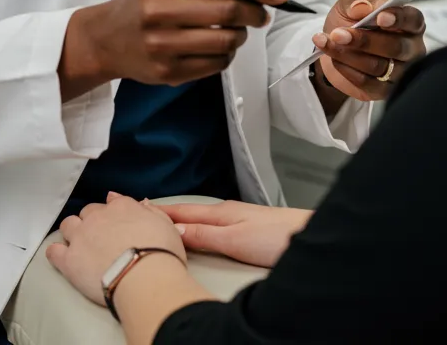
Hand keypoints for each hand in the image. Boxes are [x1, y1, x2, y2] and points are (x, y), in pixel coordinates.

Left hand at [47, 194, 184, 306]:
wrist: (144, 277)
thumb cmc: (161, 251)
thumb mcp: (165, 224)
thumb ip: (150, 211)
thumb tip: (141, 202)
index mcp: (123, 206)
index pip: (112, 202)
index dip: (112, 213)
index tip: (115, 223)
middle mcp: (99, 216)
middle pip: (88, 212)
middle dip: (92, 221)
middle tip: (100, 237)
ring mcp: (81, 237)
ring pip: (68, 225)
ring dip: (73, 231)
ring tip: (79, 244)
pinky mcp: (69, 260)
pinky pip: (53, 251)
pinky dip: (55, 252)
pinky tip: (60, 255)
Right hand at [62, 0, 285, 92]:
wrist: (104, 39)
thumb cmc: (144, 3)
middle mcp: (160, 11)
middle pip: (230, 11)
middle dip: (256, 12)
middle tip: (261, 13)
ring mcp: (163, 45)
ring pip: (227, 41)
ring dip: (242, 35)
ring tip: (234, 30)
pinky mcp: (167, 72)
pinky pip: (217, 65)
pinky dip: (227, 55)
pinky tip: (218, 47)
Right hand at [155, 200, 311, 268]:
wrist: (309, 236)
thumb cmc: (277, 236)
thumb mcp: (234, 239)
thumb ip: (205, 235)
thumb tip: (175, 231)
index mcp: (221, 213)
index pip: (183, 211)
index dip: (160, 210)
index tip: (137, 207)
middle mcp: (227, 212)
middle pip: (189, 213)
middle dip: (166, 213)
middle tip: (143, 212)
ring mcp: (237, 219)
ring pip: (201, 218)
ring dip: (182, 220)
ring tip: (163, 222)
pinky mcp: (247, 229)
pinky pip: (212, 225)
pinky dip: (198, 226)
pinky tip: (197, 232)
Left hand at [314, 0, 426, 100]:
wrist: (332, 48)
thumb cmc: (349, 22)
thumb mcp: (348, 5)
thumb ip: (355, 2)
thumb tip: (362, 7)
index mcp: (409, 23)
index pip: (413, 20)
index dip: (398, 19)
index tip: (379, 17)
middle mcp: (410, 48)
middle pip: (396, 47)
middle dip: (365, 40)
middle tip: (339, 34)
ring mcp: (400, 72)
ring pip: (379, 66)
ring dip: (349, 54)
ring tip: (329, 43)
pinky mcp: (384, 90)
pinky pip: (367, 83)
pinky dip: (347, 69)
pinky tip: (334, 59)